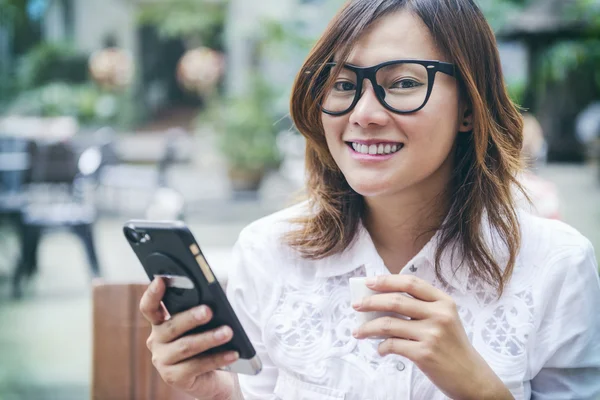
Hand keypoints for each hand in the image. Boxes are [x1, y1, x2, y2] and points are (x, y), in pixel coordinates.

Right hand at [139, 277, 240, 399]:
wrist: (213, 378)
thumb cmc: (207, 345)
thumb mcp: (202, 326)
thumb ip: (200, 312)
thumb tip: (213, 301)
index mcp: (160, 323)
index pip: (149, 307)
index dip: (152, 294)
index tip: (160, 280)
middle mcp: (157, 341)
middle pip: (171, 326)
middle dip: (190, 317)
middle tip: (208, 311)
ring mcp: (163, 361)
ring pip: (185, 346)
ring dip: (209, 338)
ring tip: (228, 332)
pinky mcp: (174, 378)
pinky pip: (197, 366)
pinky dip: (217, 358)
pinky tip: (233, 353)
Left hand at [351, 275, 512, 399]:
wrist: (471, 377)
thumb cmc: (452, 346)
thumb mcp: (444, 320)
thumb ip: (420, 308)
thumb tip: (381, 302)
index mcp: (444, 302)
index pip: (411, 283)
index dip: (387, 280)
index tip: (369, 282)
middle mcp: (439, 315)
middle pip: (396, 300)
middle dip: (371, 302)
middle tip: (356, 305)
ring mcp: (432, 334)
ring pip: (388, 324)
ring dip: (368, 328)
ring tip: (358, 332)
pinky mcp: (424, 354)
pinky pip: (392, 345)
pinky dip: (381, 347)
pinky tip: (380, 350)